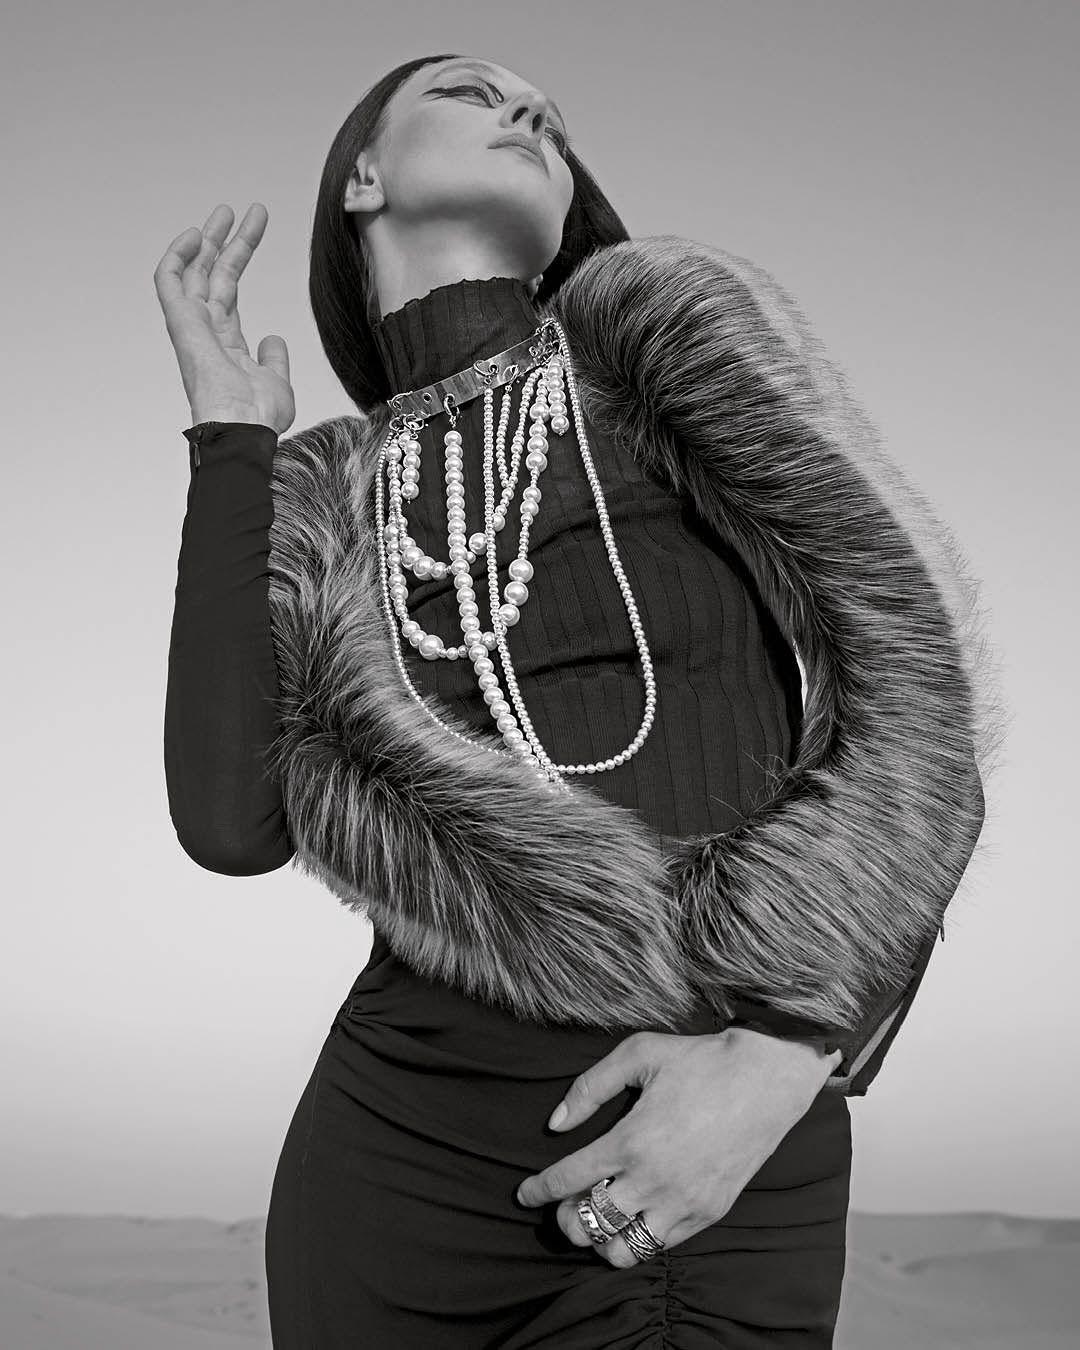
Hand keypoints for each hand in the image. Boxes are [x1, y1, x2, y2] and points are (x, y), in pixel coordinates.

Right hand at [153, 202, 295, 434]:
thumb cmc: (259, 417)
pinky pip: (168, 281)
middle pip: (210, 275)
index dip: (239, 257)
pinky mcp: (181, 324)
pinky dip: (176, 255)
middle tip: (236, 211)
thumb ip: (273, 359)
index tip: (253, 229)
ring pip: (192, 271)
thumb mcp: (276, 382)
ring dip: (206, 240)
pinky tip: (195, 234)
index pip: (228, 290)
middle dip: (223, 240)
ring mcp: (192, 327)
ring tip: (225, 211)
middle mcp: (205, 332)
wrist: (244, 428)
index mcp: (225, 343)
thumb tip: (274, 339)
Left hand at [514, 1028, 839, 1267]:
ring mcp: (682, 1202)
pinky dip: (637, 1240)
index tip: (523, 1193)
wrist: (765, 1079)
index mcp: (631, 1140)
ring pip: (622, 1250)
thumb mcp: (638, 1055)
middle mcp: (653, 1180)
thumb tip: (555, 1123)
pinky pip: (660, 1247)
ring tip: (595, 1219)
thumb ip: (590, 1087)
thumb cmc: (698, 1061)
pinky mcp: (707, 1213)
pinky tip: (631, 1219)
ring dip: (599, 1240)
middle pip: (587, 1225)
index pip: (567, 1179)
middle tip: (561, 1204)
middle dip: (563, 1219)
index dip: (538, 1191)